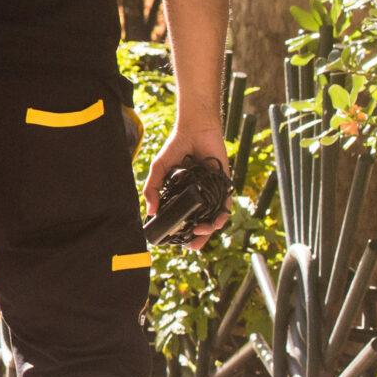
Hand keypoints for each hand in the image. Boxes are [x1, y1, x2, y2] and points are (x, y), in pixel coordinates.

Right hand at [143, 121, 230, 247]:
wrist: (195, 130)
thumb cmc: (176, 147)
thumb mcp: (158, 170)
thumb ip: (152, 189)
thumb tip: (150, 212)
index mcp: (184, 192)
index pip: (185, 215)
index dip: (182, 229)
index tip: (177, 241)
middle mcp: (200, 193)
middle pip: (202, 220)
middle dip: (199, 236)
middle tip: (193, 246)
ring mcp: (212, 190)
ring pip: (215, 215)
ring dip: (210, 228)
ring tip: (201, 232)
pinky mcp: (224, 184)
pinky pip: (226, 203)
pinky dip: (222, 214)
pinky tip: (215, 222)